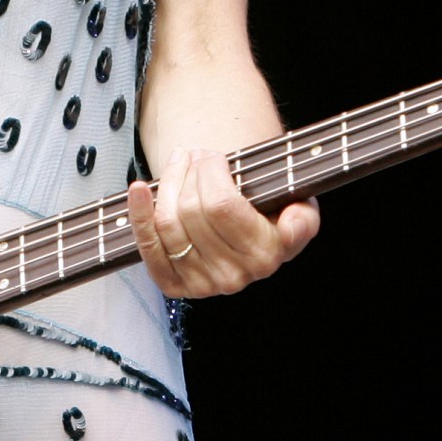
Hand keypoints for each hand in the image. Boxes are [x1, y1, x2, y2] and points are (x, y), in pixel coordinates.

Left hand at [126, 145, 319, 297]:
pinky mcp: (175, 285)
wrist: (250, 237)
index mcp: (266, 255)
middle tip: (196, 155)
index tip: (214, 156)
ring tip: (179, 164)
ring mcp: (202, 284)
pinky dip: (138, 214)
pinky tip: (138, 188)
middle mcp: (234, 276)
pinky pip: (148, 247)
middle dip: (190, 171)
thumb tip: (293, 224)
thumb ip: (303, 218)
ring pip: (168, 223)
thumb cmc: (273, 214)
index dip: (211, 173)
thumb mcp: (302, 209)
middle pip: (192, 209)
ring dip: (168, 183)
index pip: (222, 205)